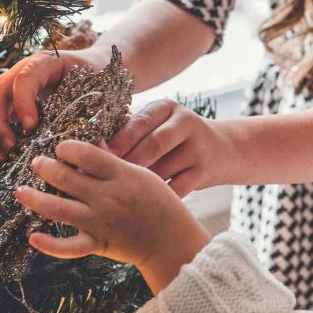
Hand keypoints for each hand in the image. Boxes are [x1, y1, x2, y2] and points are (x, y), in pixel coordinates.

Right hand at [0, 47, 110, 162]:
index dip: (23, 103)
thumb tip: (97, 146)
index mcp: (46, 62)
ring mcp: (12, 86)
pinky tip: (3, 156)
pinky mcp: (10, 102)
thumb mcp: (100, 89)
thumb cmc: (98, 79)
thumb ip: (96, 111)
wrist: (93, 68)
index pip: (25, 78)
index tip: (31, 127)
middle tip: (11, 147)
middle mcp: (22, 71)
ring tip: (4, 157)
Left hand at [16, 140, 209, 282]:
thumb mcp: (143, 175)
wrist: (172, 240)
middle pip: (65, 177)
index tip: (61, 147)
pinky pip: (68, 247)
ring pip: (57, 208)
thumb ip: (115, 163)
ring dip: (34, 198)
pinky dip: (49, 245)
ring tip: (21, 191)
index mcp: (122, 176)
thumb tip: (90, 146)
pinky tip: (33, 237)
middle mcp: (108, 197)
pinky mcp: (98, 244)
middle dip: (45, 167)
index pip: (86, 154)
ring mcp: (100, 222)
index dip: (67, 148)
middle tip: (37, 163)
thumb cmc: (160, 204)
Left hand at [107, 99, 234, 196]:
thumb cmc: (174, 139)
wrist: (222, 149)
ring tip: (116, 196)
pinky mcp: (204, 172)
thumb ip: (130, 130)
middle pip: (153, 145)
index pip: (140, 123)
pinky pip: (175, 189)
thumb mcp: (158, 123)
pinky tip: (141, 205)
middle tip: (103, 180)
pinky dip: (157, 198)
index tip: (96, 158)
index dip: (118, 142)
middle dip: (127, 164)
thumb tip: (91, 148)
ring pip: (163, 170)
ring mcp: (198, 148)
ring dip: (139, 185)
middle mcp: (186, 124)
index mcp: (167, 108)